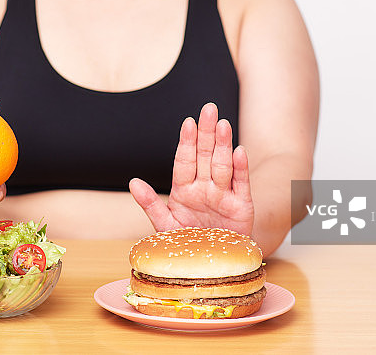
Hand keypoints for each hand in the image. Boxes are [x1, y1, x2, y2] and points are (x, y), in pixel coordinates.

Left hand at [129, 103, 253, 235]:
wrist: (215, 265)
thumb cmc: (190, 245)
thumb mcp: (166, 226)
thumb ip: (151, 204)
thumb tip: (133, 182)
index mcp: (184, 190)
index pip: (184, 161)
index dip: (186, 142)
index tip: (187, 123)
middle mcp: (205, 188)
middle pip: (205, 156)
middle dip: (206, 132)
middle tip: (208, 109)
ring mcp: (224, 195)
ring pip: (223, 165)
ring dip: (223, 145)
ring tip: (222, 125)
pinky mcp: (242, 207)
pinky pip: (241, 184)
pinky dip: (240, 168)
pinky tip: (239, 151)